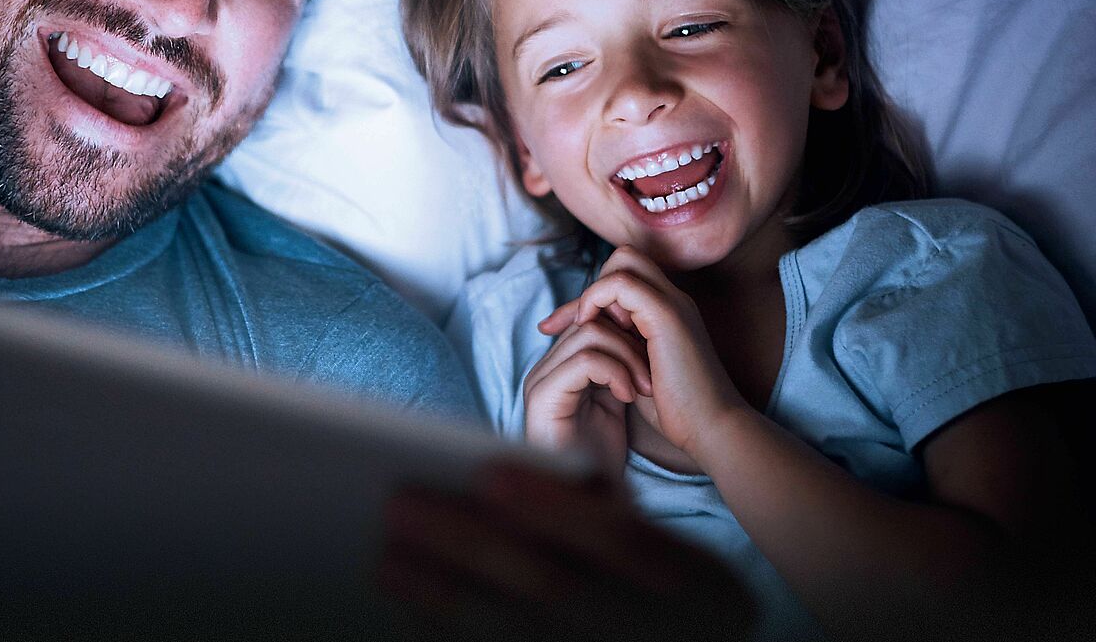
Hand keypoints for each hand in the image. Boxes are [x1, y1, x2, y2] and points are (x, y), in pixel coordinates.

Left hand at [379, 462, 755, 641]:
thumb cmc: (659, 595)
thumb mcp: (662, 551)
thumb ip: (602, 512)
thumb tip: (514, 474)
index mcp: (707, 595)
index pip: (626, 546)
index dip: (555, 507)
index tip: (486, 470)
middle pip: (555, 592)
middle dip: (471, 545)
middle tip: (400, 502)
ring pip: (516, 639)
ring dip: (442, 597)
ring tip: (388, 557)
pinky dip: (444, 635)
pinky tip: (408, 606)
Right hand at [521, 309, 650, 472]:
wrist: (590, 499)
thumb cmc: (602, 454)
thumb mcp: (613, 398)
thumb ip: (615, 365)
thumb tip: (637, 331)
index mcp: (558, 365)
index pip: (589, 317)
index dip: (624, 326)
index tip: (651, 352)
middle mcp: (544, 367)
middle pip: (591, 319)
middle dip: (630, 339)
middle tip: (652, 374)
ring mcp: (539, 380)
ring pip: (590, 334)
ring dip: (629, 356)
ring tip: (643, 388)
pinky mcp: (542, 397)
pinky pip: (585, 361)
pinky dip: (616, 372)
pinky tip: (628, 396)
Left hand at [538, 246, 746, 457]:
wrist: (712, 428)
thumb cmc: (677, 409)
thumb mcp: (637, 369)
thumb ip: (620, 347)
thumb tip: (586, 339)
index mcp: (669, 310)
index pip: (625, 276)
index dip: (591, 295)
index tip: (558, 325)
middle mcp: (674, 298)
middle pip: (625, 257)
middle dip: (592, 285)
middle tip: (570, 322)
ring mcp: (673, 303)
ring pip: (624, 260)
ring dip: (596, 290)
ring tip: (584, 326)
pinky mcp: (666, 315)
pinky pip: (620, 283)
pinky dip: (596, 298)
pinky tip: (588, 327)